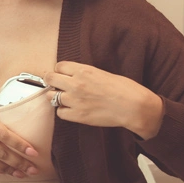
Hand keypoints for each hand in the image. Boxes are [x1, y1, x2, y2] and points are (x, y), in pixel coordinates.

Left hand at [44, 61, 163, 138]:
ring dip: (56, 96)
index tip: (63, 74)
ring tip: (66, 98)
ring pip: (51, 97)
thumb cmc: (124, 88)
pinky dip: (64, 111)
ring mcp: (75, 101)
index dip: (60, 70)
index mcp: (83, 70)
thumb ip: (84, 73)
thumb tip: (72, 75)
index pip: (59, 66)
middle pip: (50, 78)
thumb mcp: (102, 73)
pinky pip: (60, 113)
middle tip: (56, 84)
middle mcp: (76, 84)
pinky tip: (72, 109)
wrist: (133, 106)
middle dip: (52, 80)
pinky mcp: (77, 116)